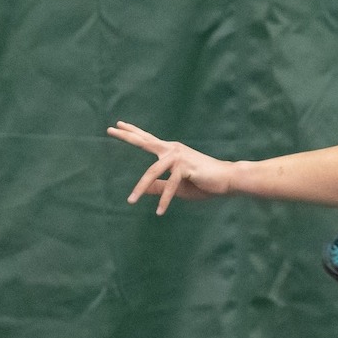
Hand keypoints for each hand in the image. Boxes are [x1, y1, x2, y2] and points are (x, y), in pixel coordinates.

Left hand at [106, 121, 233, 214]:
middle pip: (145, 142)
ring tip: (130, 201)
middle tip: (110, 129)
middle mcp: (173, 150)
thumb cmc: (205, 183)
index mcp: (171, 151)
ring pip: (152, 172)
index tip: (119, 125)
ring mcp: (178, 157)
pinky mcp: (185, 167)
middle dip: (127, 136)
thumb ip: (160, 186)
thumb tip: (144, 188)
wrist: (228, 180)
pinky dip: (165, 199)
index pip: (148, 140)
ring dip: (140, 188)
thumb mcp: (177, 188)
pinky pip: (170, 186)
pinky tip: (160, 211)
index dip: (134, 132)